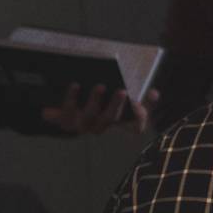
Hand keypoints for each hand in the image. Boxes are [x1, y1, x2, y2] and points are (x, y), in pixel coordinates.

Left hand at [42, 84, 158, 134]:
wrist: (60, 109)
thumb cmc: (93, 99)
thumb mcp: (113, 94)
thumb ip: (131, 92)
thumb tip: (152, 91)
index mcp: (115, 122)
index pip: (135, 126)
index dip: (141, 117)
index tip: (144, 102)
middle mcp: (100, 127)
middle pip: (111, 119)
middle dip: (117, 105)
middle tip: (123, 91)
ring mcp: (82, 126)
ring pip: (90, 116)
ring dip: (96, 101)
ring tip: (100, 86)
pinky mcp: (65, 122)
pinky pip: (68, 112)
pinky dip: (72, 98)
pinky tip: (76, 85)